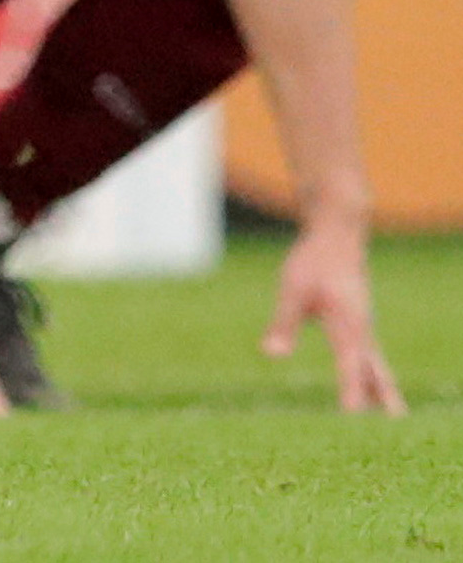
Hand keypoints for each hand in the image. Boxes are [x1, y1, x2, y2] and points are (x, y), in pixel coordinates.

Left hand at [268, 222, 405, 413]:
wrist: (337, 235)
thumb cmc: (313, 261)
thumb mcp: (292, 289)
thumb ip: (283, 323)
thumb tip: (272, 355)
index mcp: (348, 324)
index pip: (350, 365)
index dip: (351, 391)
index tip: (353, 417)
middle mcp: (362, 330)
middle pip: (374, 372)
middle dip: (381, 399)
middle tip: (393, 430)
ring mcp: (364, 327)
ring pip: (377, 366)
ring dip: (383, 390)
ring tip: (392, 419)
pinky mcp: (360, 324)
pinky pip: (371, 357)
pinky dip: (376, 376)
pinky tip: (374, 388)